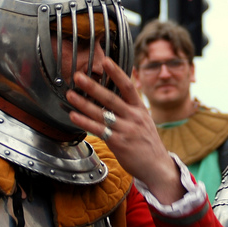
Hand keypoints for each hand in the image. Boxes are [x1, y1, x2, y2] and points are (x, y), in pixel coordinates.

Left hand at [67, 57, 182, 203]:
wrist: (157, 166)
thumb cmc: (147, 143)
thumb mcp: (144, 121)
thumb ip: (130, 108)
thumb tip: (116, 95)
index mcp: (140, 109)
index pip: (128, 86)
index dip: (117, 73)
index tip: (106, 60)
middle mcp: (134, 117)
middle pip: (111, 98)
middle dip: (93, 86)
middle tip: (78, 76)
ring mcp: (126, 130)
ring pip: (101, 113)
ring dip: (83, 103)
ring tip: (70, 94)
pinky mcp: (119, 143)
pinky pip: (99, 130)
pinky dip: (85, 122)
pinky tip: (74, 116)